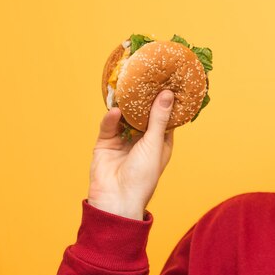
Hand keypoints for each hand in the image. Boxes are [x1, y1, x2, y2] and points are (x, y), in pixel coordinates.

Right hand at [87, 90, 174, 219]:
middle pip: (143, 113)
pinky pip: (109, 126)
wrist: (116, 199)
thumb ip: (158, 118)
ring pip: (125, 117)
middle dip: (144, 98)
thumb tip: (168, 94)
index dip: (166, 100)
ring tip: (128, 85)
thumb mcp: (154, 144)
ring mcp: (124, 140)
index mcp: (160, 141)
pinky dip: (112, 118)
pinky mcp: (106, 143)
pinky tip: (116, 111)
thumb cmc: (143, 176)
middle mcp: (143, 139)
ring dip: (126, 104)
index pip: (164, 116)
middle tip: (146, 75)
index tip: (168, 80)